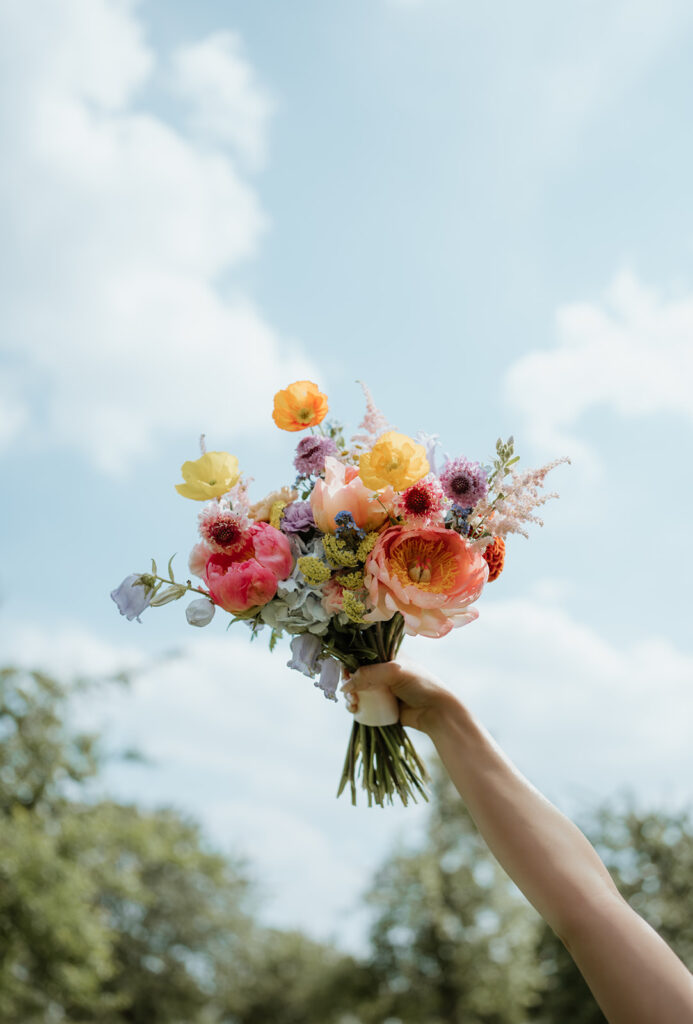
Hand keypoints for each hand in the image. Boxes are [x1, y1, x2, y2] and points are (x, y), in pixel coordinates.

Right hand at [340, 657, 454, 732]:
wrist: (436, 712)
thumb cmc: (421, 685)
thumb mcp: (395, 673)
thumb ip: (369, 674)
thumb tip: (345, 685)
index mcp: (388, 655)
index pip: (363, 653)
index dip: (351, 661)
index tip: (346, 671)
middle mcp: (383, 670)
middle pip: (357, 672)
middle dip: (348, 681)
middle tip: (349, 692)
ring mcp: (382, 688)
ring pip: (357, 689)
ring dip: (350, 695)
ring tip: (353, 703)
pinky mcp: (381, 704)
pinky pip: (363, 703)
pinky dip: (354, 706)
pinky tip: (354, 709)